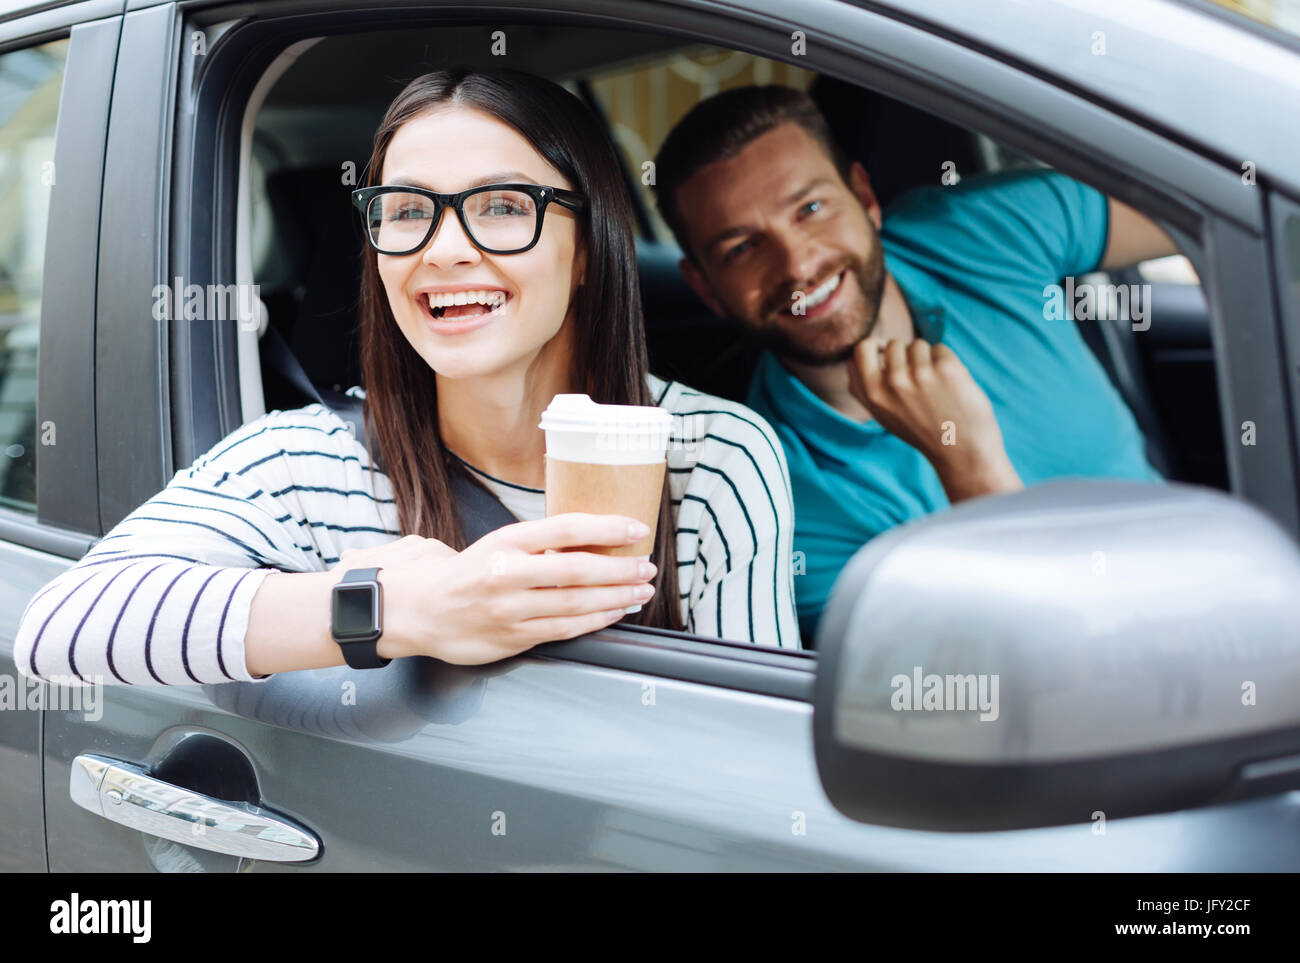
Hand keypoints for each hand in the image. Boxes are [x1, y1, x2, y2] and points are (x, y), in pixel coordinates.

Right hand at [367, 513, 657, 664]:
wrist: (420, 611)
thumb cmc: (465, 575)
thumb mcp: (496, 545)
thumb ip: (538, 544)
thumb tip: (591, 538)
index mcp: (505, 542)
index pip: (566, 529)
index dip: (606, 528)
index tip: (636, 528)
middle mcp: (507, 574)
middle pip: (578, 569)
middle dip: (621, 569)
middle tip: (647, 566)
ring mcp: (510, 609)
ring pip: (576, 603)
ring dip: (616, 597)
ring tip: (640, 590)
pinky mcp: (513, 638)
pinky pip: (565, 628)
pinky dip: (596, 619)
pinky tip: (614, 611)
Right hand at [847, 336, 1021, 501]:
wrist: (961, 450)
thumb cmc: (921, 431)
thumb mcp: (882, 416)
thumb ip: (863, 389)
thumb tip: (852, 358)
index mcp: (873, 394)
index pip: (862, 349)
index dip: (875, 346)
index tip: (885, 352)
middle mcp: (894, 382)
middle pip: (894, 344)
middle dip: (906, 356)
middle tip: (918, 381)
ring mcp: (920, 374)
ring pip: (918, 345)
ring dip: (927, 359)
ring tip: (935, 387)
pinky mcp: (946, 368)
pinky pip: (940, 349)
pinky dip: (947, 362)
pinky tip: (950, 386)